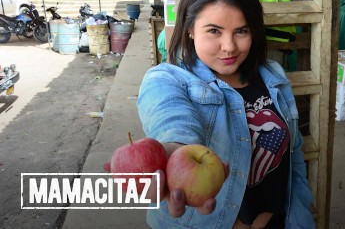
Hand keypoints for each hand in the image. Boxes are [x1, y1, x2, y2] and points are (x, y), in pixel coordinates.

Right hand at [103, 161, 229, 217]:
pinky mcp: (210, 183)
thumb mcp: (141, 154)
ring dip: (206, 206)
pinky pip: (218, 180)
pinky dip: (223, 173)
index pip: (154, 197)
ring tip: (210, 199)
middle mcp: (177, 198)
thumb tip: (105, 165)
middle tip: (178, 191)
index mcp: (159, 193)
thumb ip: (125, 161)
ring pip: (201, 207)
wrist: (177, 148)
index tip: (157, 173)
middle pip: (177, 210)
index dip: (154, 188)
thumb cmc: (156, 155)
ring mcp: (195, 194)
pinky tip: (225, 164)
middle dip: (178, 205)